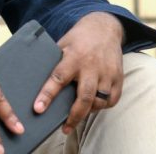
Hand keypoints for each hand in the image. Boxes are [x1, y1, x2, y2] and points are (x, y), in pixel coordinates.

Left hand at [33, 12, 123, 134]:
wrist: (104, 27)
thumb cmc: (78, 39)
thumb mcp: (62, 44)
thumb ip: (54, 62)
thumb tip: (36, 82)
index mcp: (74, 57)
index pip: (58, 78)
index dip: (47, 95)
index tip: (38, 108)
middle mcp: (92, 66)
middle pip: (85, 96)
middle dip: (74, 116)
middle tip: (65, 128)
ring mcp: (108, 72)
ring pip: (100, 101)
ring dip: (88, 112)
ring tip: (76, 117)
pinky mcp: (119, 77)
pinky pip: (112, 100)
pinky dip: (102, 106)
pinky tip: (93, 107)